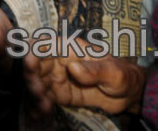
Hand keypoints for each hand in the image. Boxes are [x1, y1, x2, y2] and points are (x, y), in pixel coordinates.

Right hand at [22, 36, 144, 117]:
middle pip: (37, 65)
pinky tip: (41, 112)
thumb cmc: (123, 75)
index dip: (34, 50)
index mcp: (71, 49)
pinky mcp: (60, 95)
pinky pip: (45, 98)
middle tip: (37, 90)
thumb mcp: (112, 72)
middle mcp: (60, 62)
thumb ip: (94, 70)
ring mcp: (59, 79)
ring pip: (39, 83)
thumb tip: (73, 67)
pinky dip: (40, 105)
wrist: (129, 95)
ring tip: (43, 106)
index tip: (29, 61)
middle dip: (32, 76)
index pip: (47, 45)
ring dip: (35, 94)